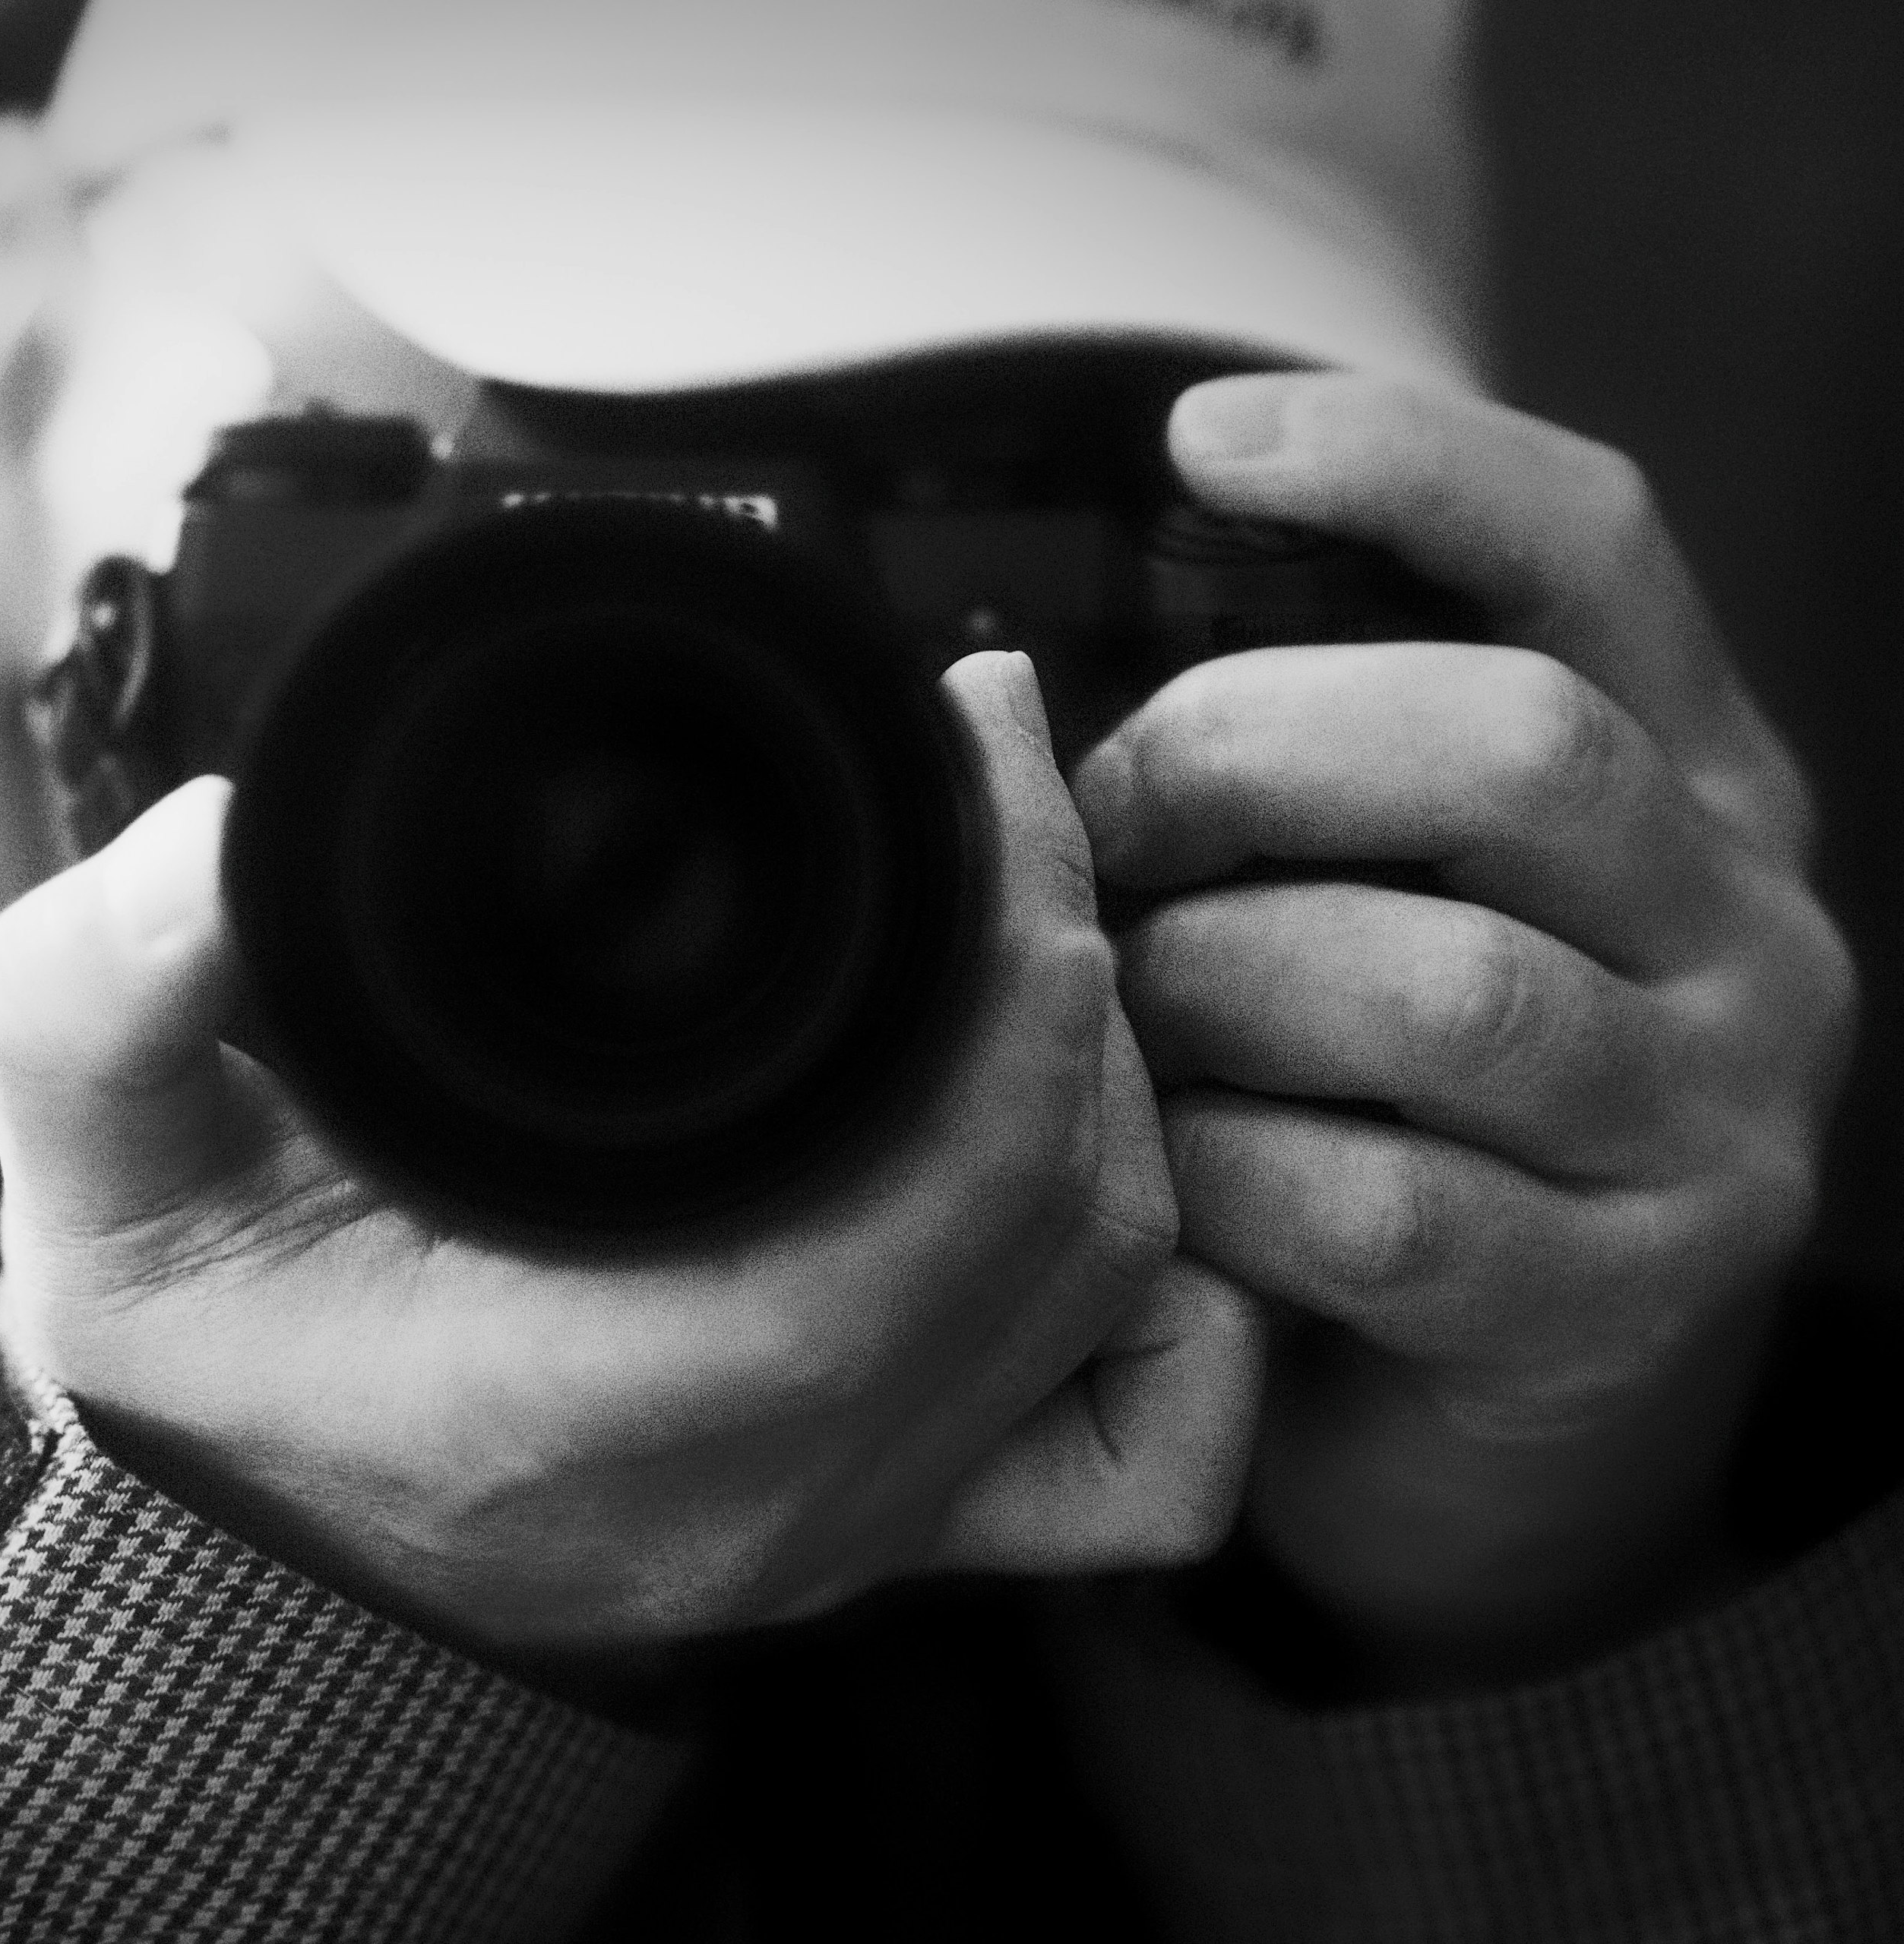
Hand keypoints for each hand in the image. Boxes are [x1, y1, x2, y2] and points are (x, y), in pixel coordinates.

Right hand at [0, 651, 1260, 1666]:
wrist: (237, 1547)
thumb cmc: (189, 1359)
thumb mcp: (93, 1169)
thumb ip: (103, 995)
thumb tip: (216, 841)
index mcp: (581, 1410)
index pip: (920, 1209)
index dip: (1001, 962)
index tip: (962, 747)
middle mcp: (757, 1499)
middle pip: (1057, 1214)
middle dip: (1060, 952)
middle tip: (986, 760)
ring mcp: (847, 1531)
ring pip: (1112, 1291)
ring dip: (1103, 1074)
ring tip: (1019, 892)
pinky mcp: (893, 1533)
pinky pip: (1135, 1455)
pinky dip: (1164, 1289)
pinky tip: (1081, 1145)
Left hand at [1076, 374, 1854, 1688]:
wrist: (1521, 1424)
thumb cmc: (1407, 1114)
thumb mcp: (1399, 907)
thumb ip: (1314, 790)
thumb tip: (1039, 690)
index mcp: (1692, 772)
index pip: (1590, 542)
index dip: (1403, 460)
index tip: (1200, 443)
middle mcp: (1746, 921)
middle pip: (1513, 744)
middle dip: (1246, 757)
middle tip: (1104, 829)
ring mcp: (1713, 1117)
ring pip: (1441, 987)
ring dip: (1220, 986)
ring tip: (1126, 1015)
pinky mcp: (1629, 1301)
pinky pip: (1380, 1208)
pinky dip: (1224, 1179)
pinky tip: (1162, 1176)